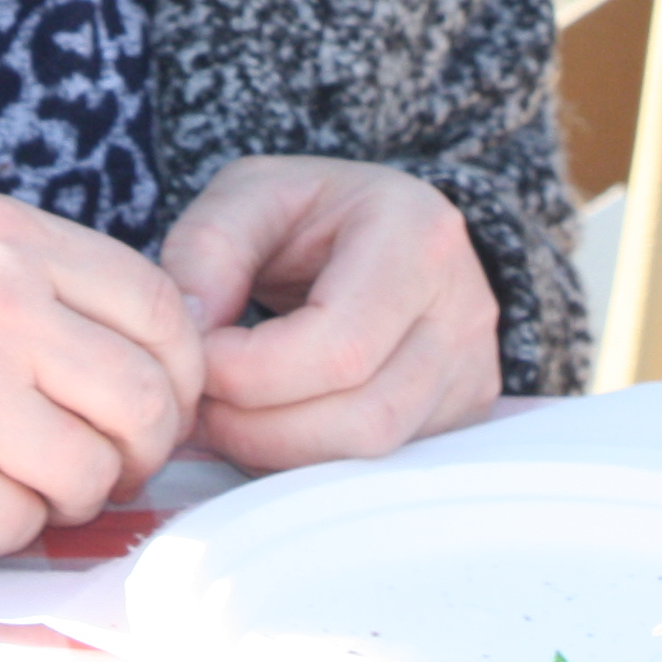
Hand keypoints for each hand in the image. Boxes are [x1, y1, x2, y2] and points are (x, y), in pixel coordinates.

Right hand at [0, 190, 205, 553]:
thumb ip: (43, 279)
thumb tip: (161, 344)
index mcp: (5, 236)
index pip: (159, 306)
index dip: (175, 368)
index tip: (151, 398)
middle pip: (149, 399)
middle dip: (139, 446)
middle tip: (102, 459)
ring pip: (96, 474)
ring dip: (67, 492)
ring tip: (9, 472)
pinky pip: (24, 526)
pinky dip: (0, 525)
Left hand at [156, 157, 499, 471]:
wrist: (376, 225)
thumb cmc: (310, 210)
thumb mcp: (249, 194)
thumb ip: (208, 248)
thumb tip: (190, 333)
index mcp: (417, 234)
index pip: (340, 347)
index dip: (252, 373)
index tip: (196, 360)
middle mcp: (463, 308)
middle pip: (364, 417)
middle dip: (259, 427)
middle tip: (199, 403)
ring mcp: (471, 370)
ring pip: (374, 456)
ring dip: (279, 453)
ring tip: (225, 415)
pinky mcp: (460, 417)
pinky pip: (382, 468)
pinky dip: (309, 462)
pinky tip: (268, 426)